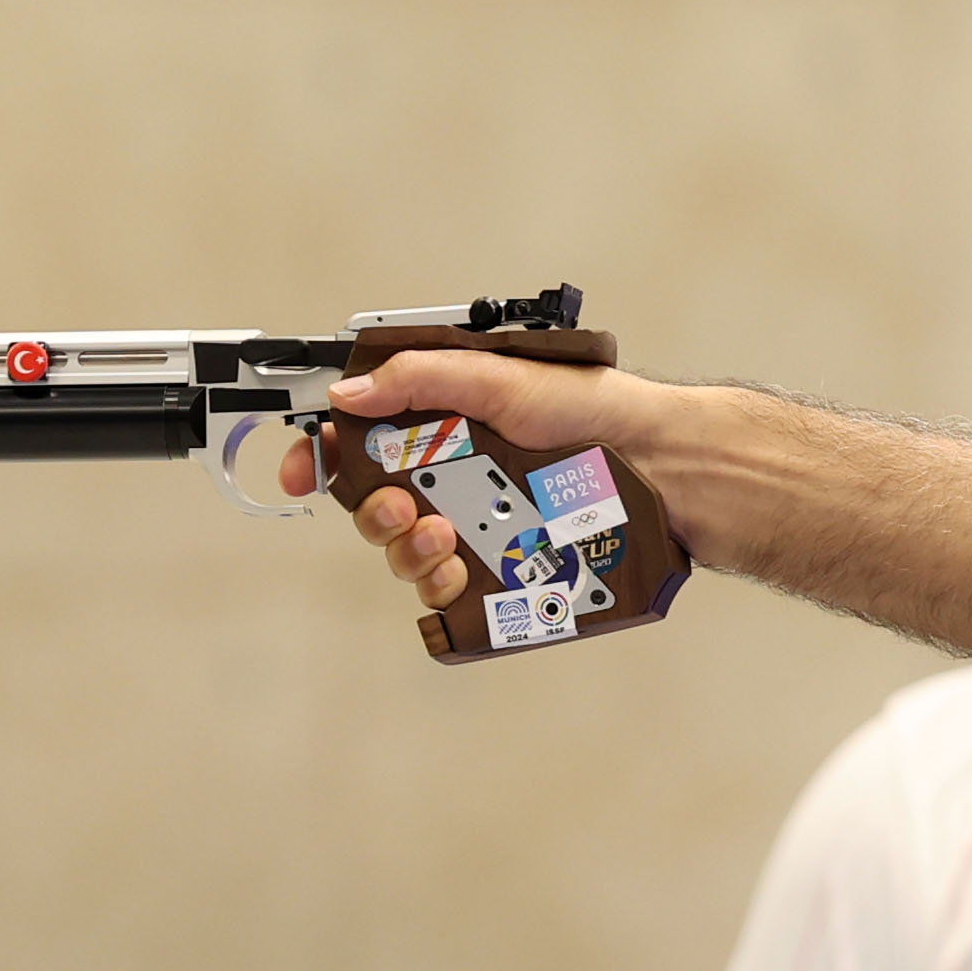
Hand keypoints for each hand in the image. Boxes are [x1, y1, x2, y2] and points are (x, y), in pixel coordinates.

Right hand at [273, 350, 682, 612]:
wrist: (667, 467)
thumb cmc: (598, 411)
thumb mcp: (502, 378)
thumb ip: (422, 380)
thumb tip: (347, 393)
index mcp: (448, 421)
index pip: (363, 439)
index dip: (323, 455)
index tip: (304, 472)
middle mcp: (458, 475)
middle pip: (375, 503)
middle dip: (372, 509)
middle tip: (403, 505)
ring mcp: (481, 527)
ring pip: (407, 552)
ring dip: (405, 548)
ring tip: (441, 536)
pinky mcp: (507, 571)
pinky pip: (447, 592)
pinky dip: (437, 585)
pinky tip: (454, 571)